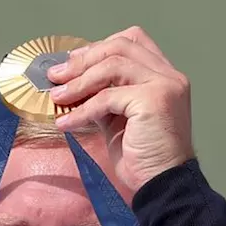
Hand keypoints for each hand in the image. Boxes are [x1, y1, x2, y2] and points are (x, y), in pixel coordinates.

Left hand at [47, 26, 194, 190]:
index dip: (100, 46)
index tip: (74, 61)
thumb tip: (73, 85)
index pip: (133, 40)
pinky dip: (82, 109)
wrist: (163, 185)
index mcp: (165, 76)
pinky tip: (66, 122)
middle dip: (83, 60)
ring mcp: (164, 85)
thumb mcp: (119, 119)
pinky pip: (107, 97)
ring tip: (57, 97)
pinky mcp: (153, 100)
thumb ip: (105, 97)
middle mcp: (169, 76)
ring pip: (111, 66)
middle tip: (56, 76)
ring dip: (79, 81)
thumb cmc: (145, 159)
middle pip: (120, 46)